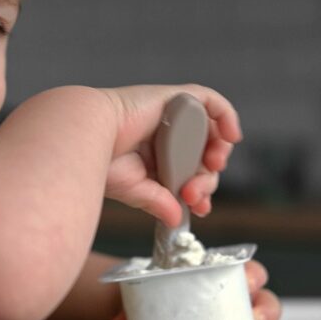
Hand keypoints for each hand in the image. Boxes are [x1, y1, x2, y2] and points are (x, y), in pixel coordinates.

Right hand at [101, 84, 241, 226]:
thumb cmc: (99, 160)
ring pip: (209, 132)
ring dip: (217, 153)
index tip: (198, 207)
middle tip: (194, 195)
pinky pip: (209, 101)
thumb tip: (176, 220)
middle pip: (200, 156)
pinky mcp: (173, 99)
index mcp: (151, 155)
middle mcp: (162, 134)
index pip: (186, 172)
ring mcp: (169, 115)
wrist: (88, 137)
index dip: (198, 190)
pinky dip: (227, 116)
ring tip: (212, 167)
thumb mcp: (135, 188)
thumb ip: (158, 200)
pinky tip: (232, 137)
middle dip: (204, 179)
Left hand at [108, 259, 282, 319]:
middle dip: (265, 308)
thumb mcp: (145, 296)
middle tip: (251, 316)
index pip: (247, 270)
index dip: (252, 275)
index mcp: (219, 277)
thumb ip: (133, 307)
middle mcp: (234, 300)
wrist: (147, 317)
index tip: (245, 280)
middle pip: (265, 300)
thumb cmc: (155, 298)